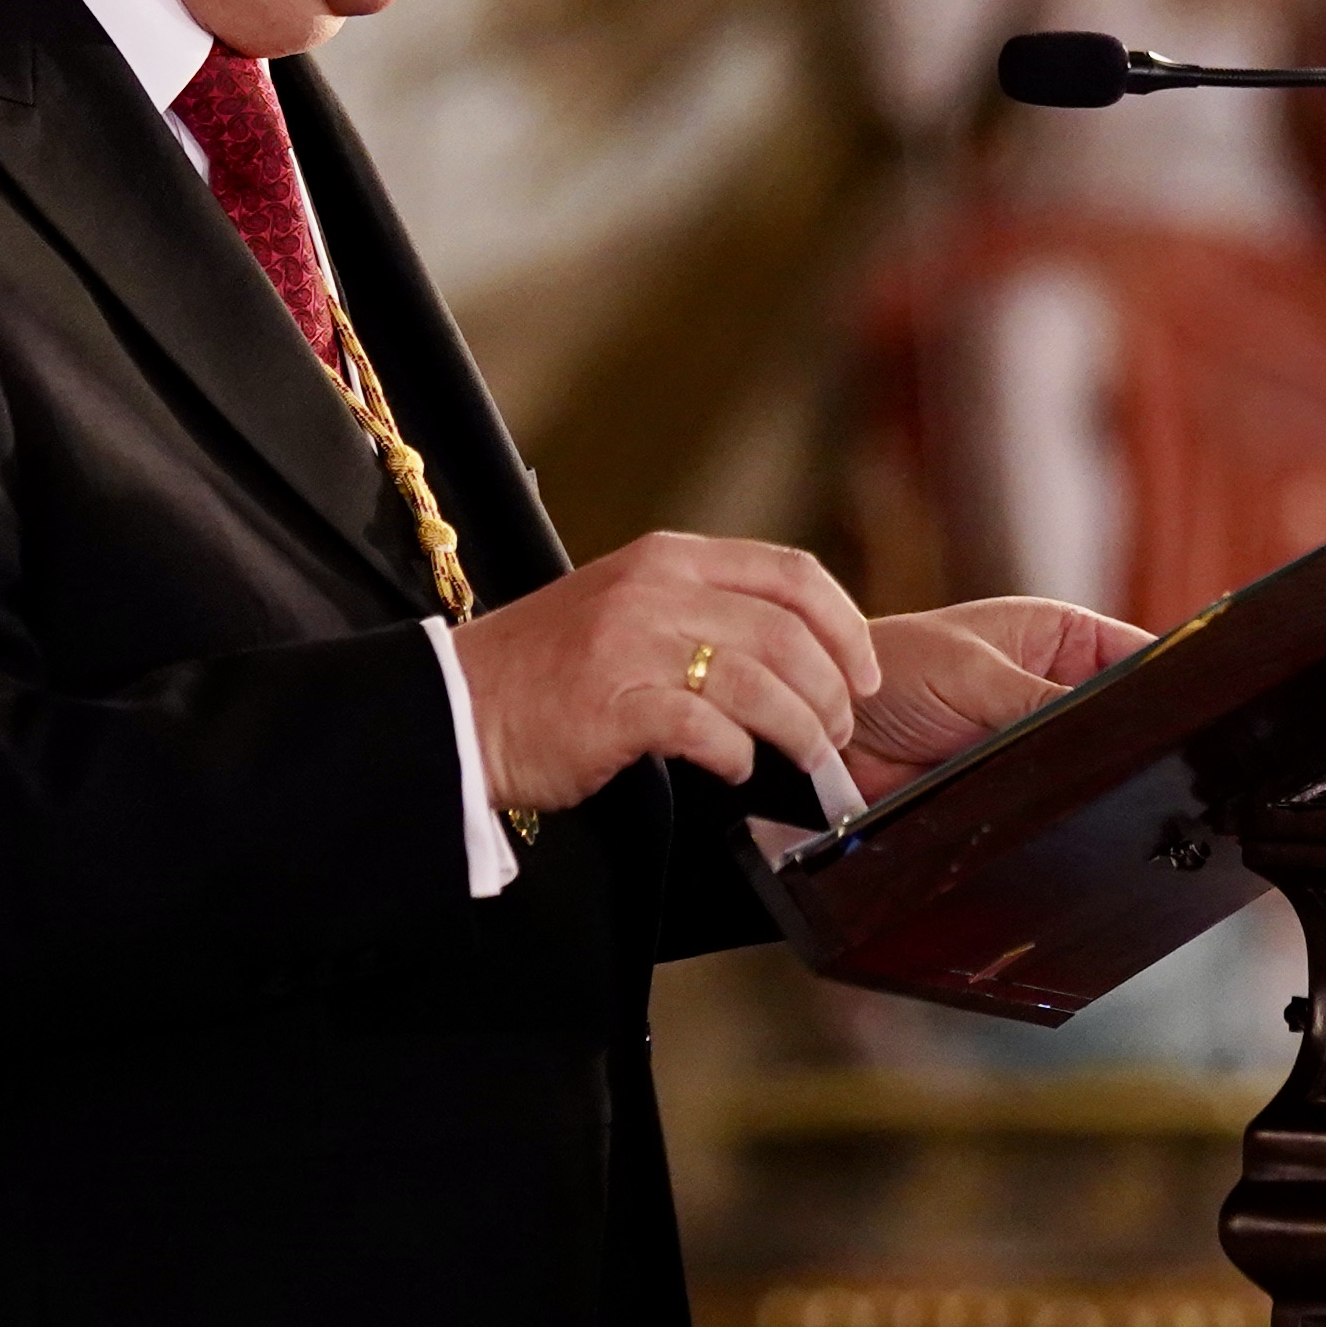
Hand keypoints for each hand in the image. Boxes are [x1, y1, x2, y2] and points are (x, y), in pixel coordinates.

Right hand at [454, 533, 882, 816]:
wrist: (458, 708)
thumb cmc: (549, 671)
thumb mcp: (630, 609)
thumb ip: (703, 612)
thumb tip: (795, 649)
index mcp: (668, 558)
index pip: (792, 574)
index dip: (846, 626)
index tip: (867, 673)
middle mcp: (656, 590)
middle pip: (789, 633)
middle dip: (833, 692)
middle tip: (839, 733)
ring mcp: (633, 644)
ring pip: (760, 683)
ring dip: (800, 730)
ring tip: (807, 759)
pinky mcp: (614, 705)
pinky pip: (708, 729)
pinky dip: (737, 754)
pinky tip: (735, 768)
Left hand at [841, 596, 1150, 804]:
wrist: (829, 732)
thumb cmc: (890, 670)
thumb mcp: (976, 675)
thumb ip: (1046, 701)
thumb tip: (1107, 722)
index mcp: (1057, 636)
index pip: (1135, 654)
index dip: (1163, 681)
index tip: (1185, 707)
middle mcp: (1051, 684)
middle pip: (1116, 714)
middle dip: (1124, 736)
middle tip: (1136, 757)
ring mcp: (1032, 735)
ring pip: (1084, 759)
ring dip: (1082, 771)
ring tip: (1086, 780)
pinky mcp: (1009, 781)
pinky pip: (1049, 795)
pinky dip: (1053, 802)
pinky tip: (1058, 805)